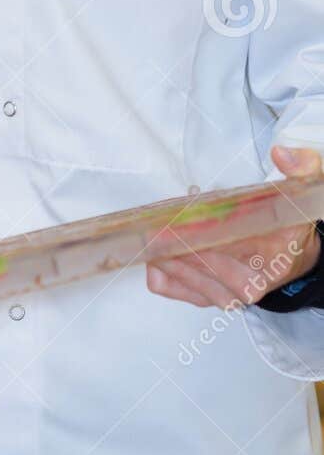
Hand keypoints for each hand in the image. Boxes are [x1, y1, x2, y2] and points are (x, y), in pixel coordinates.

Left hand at [146, 145, 322, 308]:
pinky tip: (154, 255)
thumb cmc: (287, 228)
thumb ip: (302, 169)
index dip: (199, 230)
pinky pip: (173, 290)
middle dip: (175, 238)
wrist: (293, 259)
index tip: (178, 215)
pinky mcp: (209, 300)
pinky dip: (159, 272)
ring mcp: (228, 296)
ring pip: (183, 277)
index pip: (229, 245)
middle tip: (157, 221)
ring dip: (164, 253)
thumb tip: (281, 154)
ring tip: (153, 231)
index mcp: (273, 258)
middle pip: (201, 261)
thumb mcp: (302, 194)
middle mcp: (250, 284)